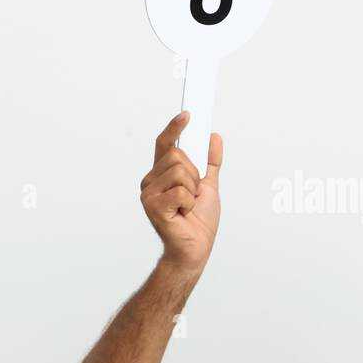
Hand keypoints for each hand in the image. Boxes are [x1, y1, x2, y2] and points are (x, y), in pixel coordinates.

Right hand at [141, 112, 221, 274]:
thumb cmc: (199, 221)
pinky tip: (183, 213)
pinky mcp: (152, 205)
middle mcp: (151, 180)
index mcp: (162, 174)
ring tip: (187, 205)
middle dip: (193, 173)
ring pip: (179, 170)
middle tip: (193, 193)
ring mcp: (149, 193)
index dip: (174, 127)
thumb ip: (211, 162)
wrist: (195, 248)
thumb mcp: (210, 185)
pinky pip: (180, 190)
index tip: (188, 113)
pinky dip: (189, 203)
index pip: (165, 143)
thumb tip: (214, 137)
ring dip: (192, 189)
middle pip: (177, 154)